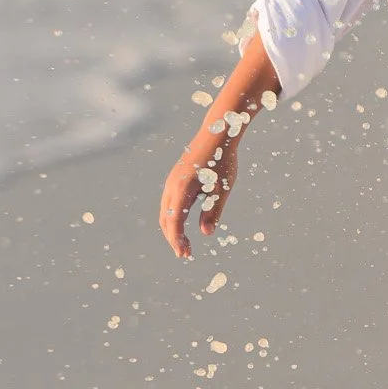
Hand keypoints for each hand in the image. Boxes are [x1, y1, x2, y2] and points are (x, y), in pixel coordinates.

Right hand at [159, 135, 239, 257]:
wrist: (216, 133)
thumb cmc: (222, 160)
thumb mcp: (221, 188)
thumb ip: (213, 211)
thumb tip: (205, 233)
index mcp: (182, 189)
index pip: (174, 222)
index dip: (178, 240)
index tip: (185, 254)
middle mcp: (172, 186)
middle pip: (166, 220)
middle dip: (174, 238)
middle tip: (186, 254)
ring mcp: (171, 181)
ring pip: (165, 212)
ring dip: (172, 229)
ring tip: (185, 243)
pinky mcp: (175, 179)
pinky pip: (168, 203)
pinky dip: (173, 217)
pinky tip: (183, 224)